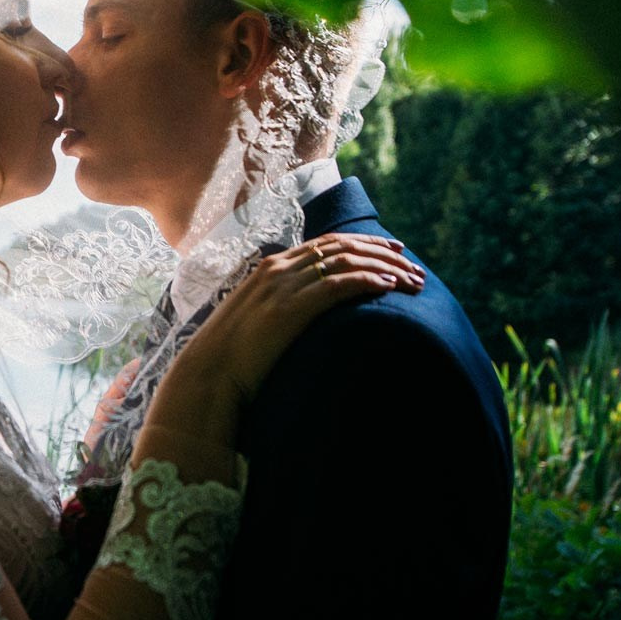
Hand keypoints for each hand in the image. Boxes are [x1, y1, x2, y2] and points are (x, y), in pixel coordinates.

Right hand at [177, 232, 422, 404]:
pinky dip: (366, 281)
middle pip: (341, 247)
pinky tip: (388, 288)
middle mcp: (277, 269)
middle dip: (382, 253)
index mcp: (269, 268)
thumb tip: (299, 316)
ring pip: (345, 262)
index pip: (325, 243)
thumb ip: (276, 308)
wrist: (207, 375)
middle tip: (413, 265)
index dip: (364, 244)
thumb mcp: (254, 323)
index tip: (392, 250)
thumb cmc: (229, 358)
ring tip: (412, 280)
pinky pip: (337, 285)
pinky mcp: (289, 309)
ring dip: (385, 268)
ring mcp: (282, 287)